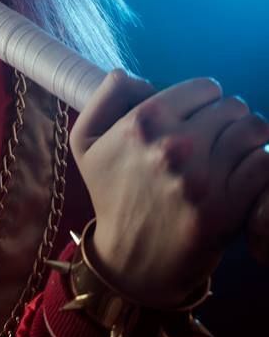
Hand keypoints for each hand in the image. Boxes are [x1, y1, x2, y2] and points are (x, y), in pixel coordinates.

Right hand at [70, 70, 268, 306]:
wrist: (130, 262)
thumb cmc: (112, 195)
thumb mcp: (85, 142)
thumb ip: (106, 96)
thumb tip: (132, 74)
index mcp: (143, 122)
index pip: (205, 87)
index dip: (206, 100)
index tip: (202, 117)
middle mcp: (172, 145)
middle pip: (233, 106)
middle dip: (230, 118)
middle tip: (221, 137)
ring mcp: (201, 177)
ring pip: (254, 130)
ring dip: (251, 138)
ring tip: (239, 151)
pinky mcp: (226, 207)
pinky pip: (264, 164)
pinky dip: (261, 164)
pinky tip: (246, 173)